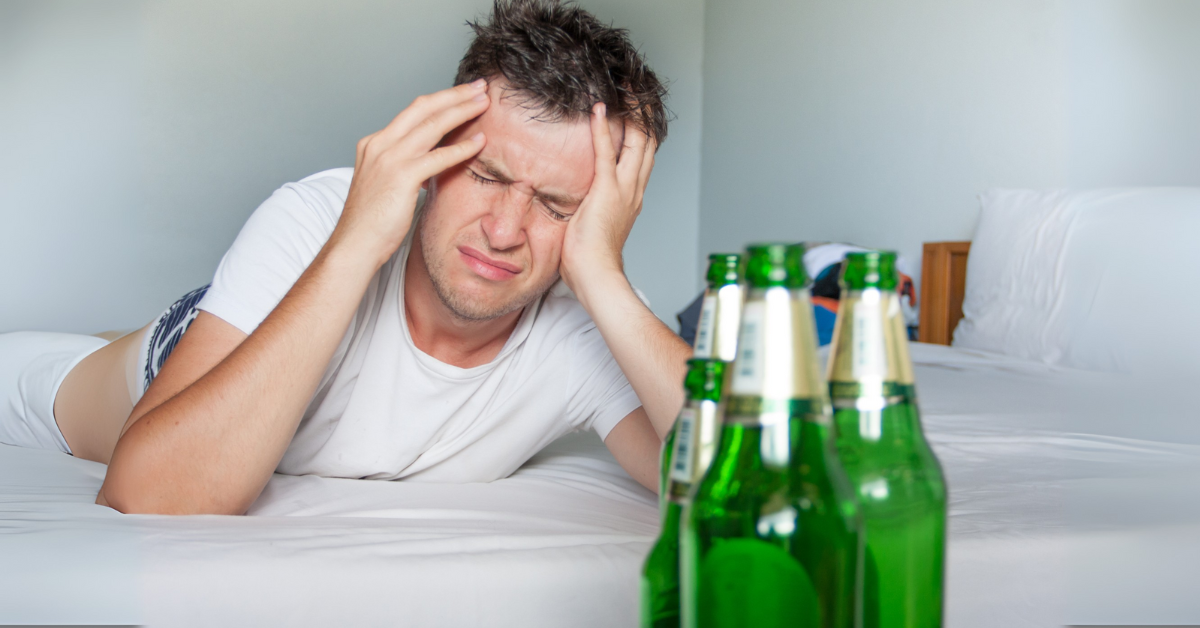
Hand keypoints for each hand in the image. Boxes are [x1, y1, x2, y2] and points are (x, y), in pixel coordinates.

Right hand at [334, 79, 490, 266]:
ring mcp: (388, 158)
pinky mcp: (401, 176)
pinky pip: (438, 156)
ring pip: (432, 125)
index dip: (440, 100)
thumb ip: (404, 168)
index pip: (412, 113)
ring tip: (484, 103)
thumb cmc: (371, 223)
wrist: (354, 245)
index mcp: (374, 144)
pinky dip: (462, 147)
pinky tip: (480, 141)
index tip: (462, 94)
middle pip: (423, 108)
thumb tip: (427, 164)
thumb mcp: (385, 185)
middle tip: (479, 86)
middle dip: (454, 94)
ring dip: (462, 111)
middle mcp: (379, 144)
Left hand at [559, 103, 655, 290]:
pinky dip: (602, 129)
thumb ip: (590, 206)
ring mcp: (624, 189)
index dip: (642, 130)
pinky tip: (599, 109)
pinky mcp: (607, 191)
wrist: (597, 276)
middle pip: (648, 141)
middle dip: (644, 113)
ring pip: (637, 141)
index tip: (637, 110)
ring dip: (633, 112)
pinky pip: (605, 153)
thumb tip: (575, 201)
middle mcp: (634, 189)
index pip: (642, 156)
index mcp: (632, 196)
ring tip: (628, 89)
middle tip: (638, 89)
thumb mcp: (593, 224)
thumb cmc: (590, 259)